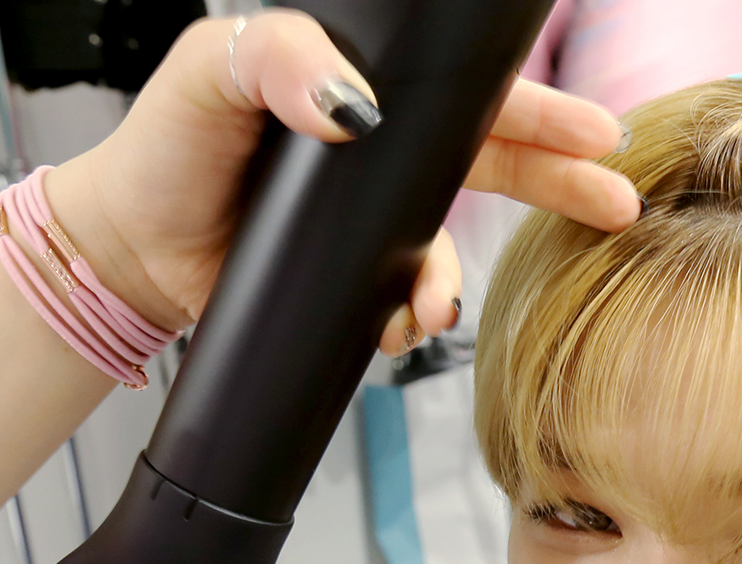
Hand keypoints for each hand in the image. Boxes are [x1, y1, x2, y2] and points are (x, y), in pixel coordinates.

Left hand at [45, 11, 640, 353]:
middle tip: (614, 206)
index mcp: (364, 89)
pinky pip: (410, 304)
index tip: (596, 134)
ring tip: (434, 308)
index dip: (540, 112)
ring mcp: (369, 224)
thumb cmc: (165, 146)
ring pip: (451, 249)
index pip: (470, 96)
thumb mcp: (214, 71)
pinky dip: (415, 319)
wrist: (127, 250)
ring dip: (457, 281)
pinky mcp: (351, 283)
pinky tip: (402, 326)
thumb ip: (283, 59)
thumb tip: (354, 105)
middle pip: (495, 164)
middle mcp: (379, 155)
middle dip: (561, 187)